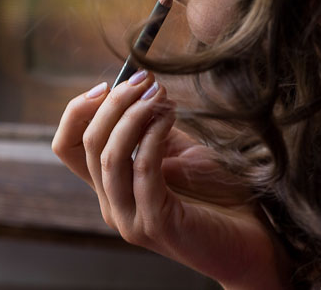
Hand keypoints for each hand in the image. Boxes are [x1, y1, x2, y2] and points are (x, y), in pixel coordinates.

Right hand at [52, 72, 290, 289]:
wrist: (252, 241)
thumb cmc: (218, 195)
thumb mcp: (178, 153)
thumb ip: (153, 129)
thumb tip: (140, 88)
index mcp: (111, 187)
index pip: (67, 146)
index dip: (78, 110)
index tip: (108, 84)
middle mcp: (111, 205)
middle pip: (87, 143)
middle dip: (114, 102)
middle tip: (144, 79)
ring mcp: (129, 218)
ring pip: (108, 155)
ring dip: (132, 114)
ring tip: (158, 92)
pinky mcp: (155, 223)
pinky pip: (143, 168)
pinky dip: (154, 134)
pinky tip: (171, 115)